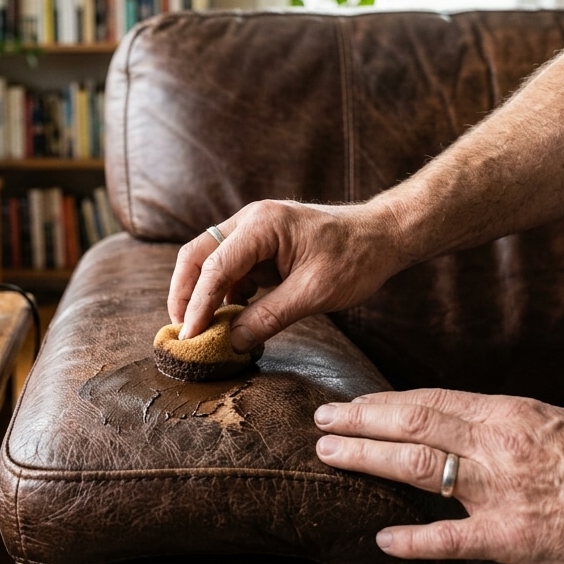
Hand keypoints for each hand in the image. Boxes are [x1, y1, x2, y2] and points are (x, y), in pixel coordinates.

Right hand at [167, 199, 404, 350]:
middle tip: (182, 331)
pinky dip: (222, 295)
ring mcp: (253, 232)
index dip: (197, 304)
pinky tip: (227, 321)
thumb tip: (233, 342)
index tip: (189, 336)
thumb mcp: (314, 293)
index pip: (214, 266)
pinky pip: (229, 270)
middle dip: (184, 293)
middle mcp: (250, 221)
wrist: (382, 237)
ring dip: (200, 295)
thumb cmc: (355, 258)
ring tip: (199, 331)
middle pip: (197, 255)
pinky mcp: (259, 247)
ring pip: (208, 262)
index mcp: (262, 224)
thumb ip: (269, 317)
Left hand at [313, 389, 563, 563]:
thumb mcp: (558, 422)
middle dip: (359, 421)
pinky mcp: (512, 538)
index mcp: (509, 414)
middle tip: (320, 422)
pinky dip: (412, 539)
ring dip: (366, 458)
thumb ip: (507, 421)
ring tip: (329, 455)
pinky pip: (451, 538)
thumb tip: (462, 417)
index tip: (349, 403)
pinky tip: (382, 539)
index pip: (430, 400)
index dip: (382, 402)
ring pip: (418, 467)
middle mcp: (498, 445)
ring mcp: (502, 491)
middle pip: (412, 424)